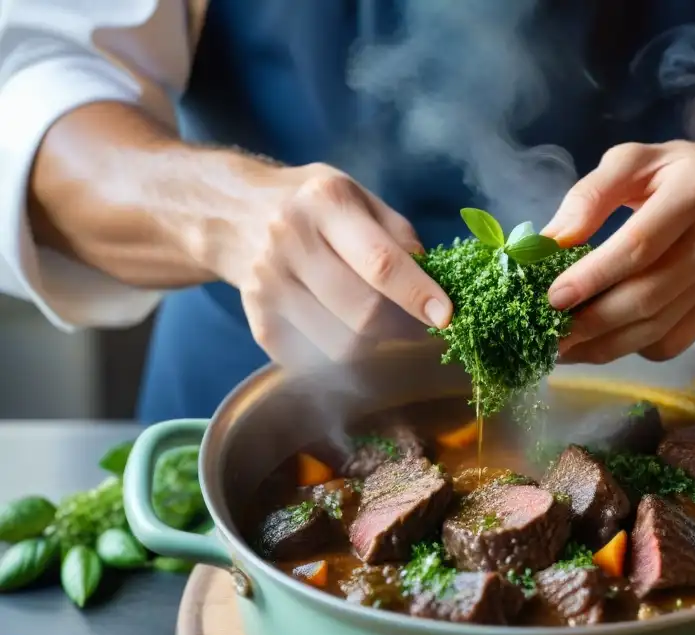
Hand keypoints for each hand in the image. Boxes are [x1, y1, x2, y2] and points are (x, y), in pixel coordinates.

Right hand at [207, 162, 452, 365]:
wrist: (233, 214)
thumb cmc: (313, 207)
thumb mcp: (359, 198)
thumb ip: (400, 237)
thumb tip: (435, 284)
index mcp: (326, 202)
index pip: (380, 262)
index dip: (418, 295)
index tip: (446, 317)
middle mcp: (291, 240)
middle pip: (363, 313)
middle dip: (402, 327)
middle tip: (418, 324)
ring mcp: (268, 284)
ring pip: (342, 346)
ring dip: (373, 344)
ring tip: (375, 321)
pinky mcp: (258, 321)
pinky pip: (315, 360)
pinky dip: (338, 353)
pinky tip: (338, 325)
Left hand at [542, 141, 694, 363]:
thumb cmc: (674, 173)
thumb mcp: (631, 162)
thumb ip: (589, 197)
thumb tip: (550, 242)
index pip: (639, 245)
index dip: (593, 277)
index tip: (552, 298)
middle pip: (649, 295)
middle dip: (592, 322)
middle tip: (549, 335)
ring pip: (660, 328)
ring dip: (605, 345)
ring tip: (565, 348)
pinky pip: (675, 341)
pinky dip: (634, 347)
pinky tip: (604, 340)